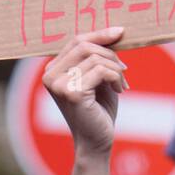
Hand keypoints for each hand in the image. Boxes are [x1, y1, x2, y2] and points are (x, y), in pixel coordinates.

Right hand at [42, 27, 126, 155]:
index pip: (76, 41)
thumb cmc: (98, 110)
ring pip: (94, 57)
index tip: (120, 32)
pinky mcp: (72, 93)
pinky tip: (120, 90)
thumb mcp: (98, 78)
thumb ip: (98, 57)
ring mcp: (59, 85)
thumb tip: (114, 31)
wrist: (96, 143)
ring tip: (122, 83)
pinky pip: (101, 71)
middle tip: (124, 70)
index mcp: (52, 70)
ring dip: (115, 68)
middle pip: (83, 45)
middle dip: (110, 53)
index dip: (99, 34)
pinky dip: (116, 77)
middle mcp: (50, 76)